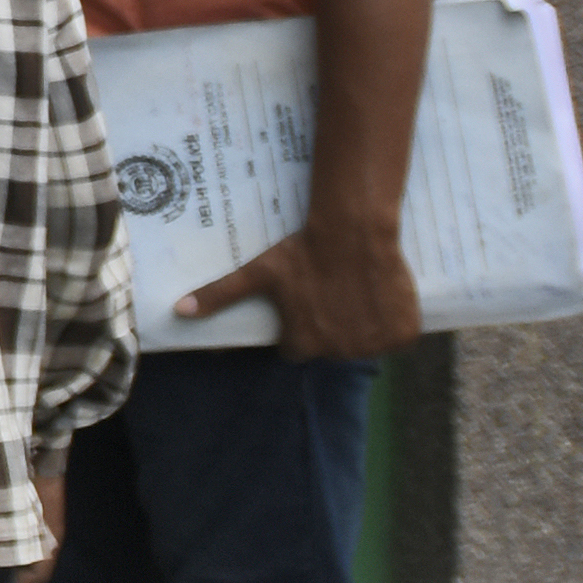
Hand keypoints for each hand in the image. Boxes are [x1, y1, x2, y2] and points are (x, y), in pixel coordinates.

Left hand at [189, 201, 426, 363]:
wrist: (354, 230)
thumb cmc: (302, 251)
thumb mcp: (258, 273)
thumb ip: (219, 295)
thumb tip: (179, 310)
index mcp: (304, 345)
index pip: (299, 347)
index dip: (301, 324)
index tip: (306, 301)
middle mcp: (339, 352)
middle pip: (333, 346)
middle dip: (331, 325)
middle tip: (331, 292)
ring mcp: (373, 345)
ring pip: (366, 343)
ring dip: (362, 327)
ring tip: (355, 293)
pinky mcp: (404, 334)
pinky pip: (399, 337)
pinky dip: (394, 323)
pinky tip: (380, 297)